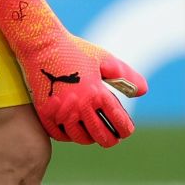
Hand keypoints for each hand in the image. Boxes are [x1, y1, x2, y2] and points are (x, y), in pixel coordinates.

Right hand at [0, 0, 147, 146]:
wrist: (42, 45)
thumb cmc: (76, 50)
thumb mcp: (104, 60)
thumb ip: (126, 76)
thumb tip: (143, 92)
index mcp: (96, 93)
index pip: (116, 120)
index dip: (124, 129)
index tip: (127, 131)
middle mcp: (79, 106)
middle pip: (99, 135)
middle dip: (109, 140)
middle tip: (113, 139)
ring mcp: (61, 111)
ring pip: (79, 138)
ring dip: (90, 139)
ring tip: (94, 136)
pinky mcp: (45, 113)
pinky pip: (59, 135)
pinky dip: (69, 137)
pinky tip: (75, 132)